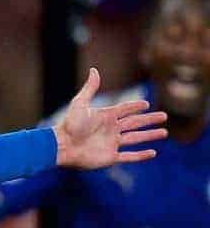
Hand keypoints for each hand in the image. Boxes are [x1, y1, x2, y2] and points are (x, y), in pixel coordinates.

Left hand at [53, 68, 167, 168]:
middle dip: (149, 120)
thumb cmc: (69, 125)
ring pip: (136, 138)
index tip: (146, 104)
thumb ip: (90, 88)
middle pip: (135, 123)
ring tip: (164, 132)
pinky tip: (153, 152)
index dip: (135, 106)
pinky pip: (129, 156)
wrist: (62, 146)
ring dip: (150, 135)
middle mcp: (110, 129)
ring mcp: (111, 143)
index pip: (125, 109)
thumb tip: (94, 70)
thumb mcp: (79, 104)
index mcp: (105, 116)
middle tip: (164, 116)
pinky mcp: (110, 157)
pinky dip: (141, 155)